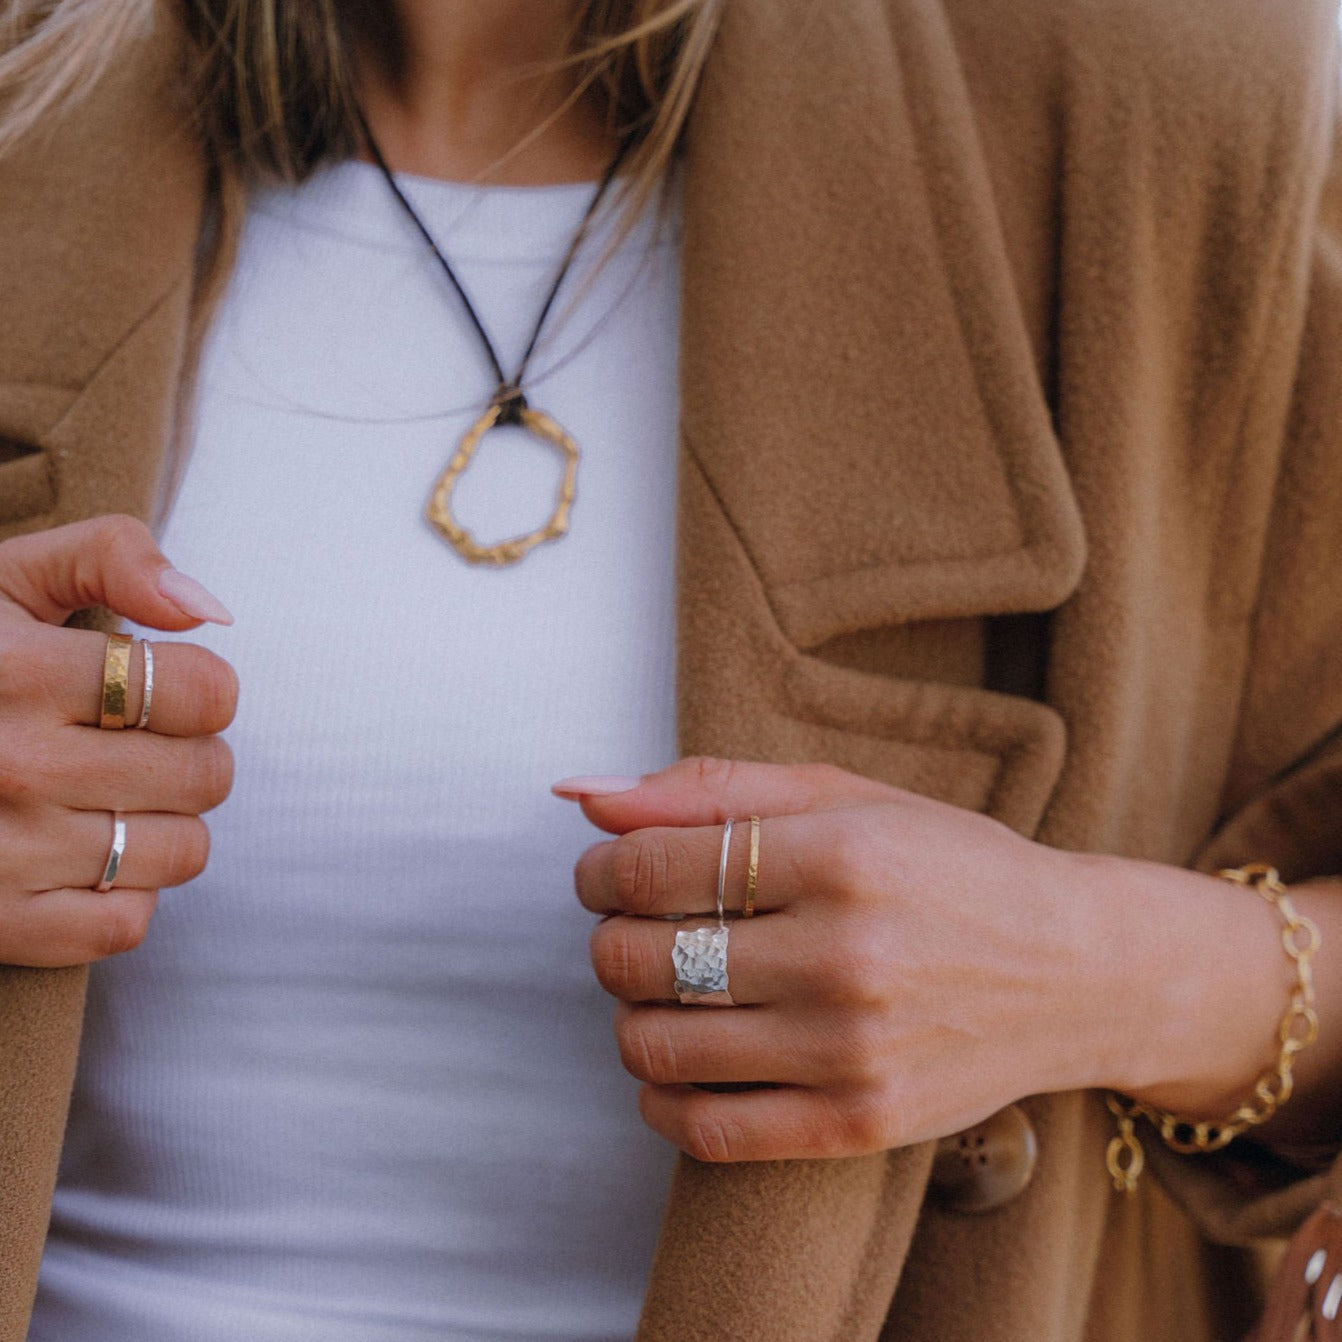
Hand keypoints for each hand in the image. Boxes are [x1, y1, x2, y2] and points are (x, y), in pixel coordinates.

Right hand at [0, 515, 237, 966]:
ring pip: (182, 851)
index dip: (205, 687)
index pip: (205, 691)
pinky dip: (124, 891)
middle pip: (205, 775)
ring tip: (111, 796)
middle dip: (194, 754)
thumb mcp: (7, 582)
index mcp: (19, 671)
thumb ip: (112, 556)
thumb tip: (209, 612)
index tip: (166, 688)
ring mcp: (1, 854)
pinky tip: (80, 853)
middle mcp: (10, 765)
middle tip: (145, 745)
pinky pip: (127, 923)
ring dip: (166, 823)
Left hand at [557, 757, 1128, 1162]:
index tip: (607, 871)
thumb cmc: (949, 867)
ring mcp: (852, 1050)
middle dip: (610, 938)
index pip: (645, 869)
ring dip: (629, 1014)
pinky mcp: (860, 1122)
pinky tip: (679, 1062)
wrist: (1076, 971)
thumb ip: (708, 788)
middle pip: (637, 959)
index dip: (600, 870)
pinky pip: (705, 1129)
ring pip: (655, 1046)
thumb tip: (580, 793)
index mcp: (839, 856)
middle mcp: (844, 956)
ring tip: (666, 988)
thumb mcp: (842, 796)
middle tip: (640, 927)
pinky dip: (661, 1099)